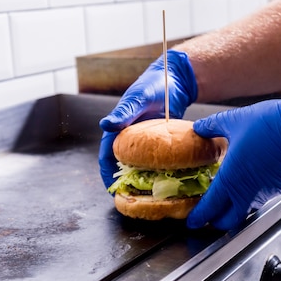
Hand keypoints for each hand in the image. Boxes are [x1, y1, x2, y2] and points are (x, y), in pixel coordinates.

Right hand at [98, 50, 197, 190]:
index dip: (108, 176)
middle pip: (122, 167)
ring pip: (139, 166)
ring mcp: (143, 142)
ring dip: (142, 180)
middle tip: (135, 200)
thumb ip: (124, 111)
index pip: (107, 158)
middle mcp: (128, 138)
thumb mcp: (139, 98)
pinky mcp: (158, 143)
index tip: (114, 192)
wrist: (175, 79)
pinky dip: (158, 172)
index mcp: (117, 130)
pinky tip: (168, 182)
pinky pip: (155, 161)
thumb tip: (106, 124)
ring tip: (151, 196)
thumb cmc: (153, 85)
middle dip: (126, 184)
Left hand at [187, 95, 280, 229]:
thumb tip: (200, 128)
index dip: (198, 216)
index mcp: (232, 179)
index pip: (210, 208)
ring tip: (226, 193)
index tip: (191, 220)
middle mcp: (248, 191)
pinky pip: (260, 197)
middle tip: (207, 214)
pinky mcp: (279, 187)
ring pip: (245, 209)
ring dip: (233, 206)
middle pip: (228, 220)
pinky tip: (249, 178)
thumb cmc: (272, 125)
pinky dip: (250, 194)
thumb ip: (212, 126)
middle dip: (215, 221)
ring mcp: (266, 192)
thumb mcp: (234, 120)